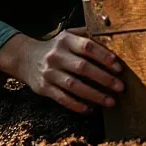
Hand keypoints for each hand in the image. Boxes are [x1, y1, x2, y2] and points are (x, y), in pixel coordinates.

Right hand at [0, 29, 124, 113]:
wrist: (24, 58)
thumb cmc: (56, 47)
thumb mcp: (68, 36)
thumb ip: (87, 36)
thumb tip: (114, 38)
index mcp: (65, 40)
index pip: (87, 46)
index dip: (104, 56)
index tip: (119, 67)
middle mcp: (56, 55)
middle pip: (83, 68)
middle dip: (104, 79)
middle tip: (121, 87)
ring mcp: (49, 73)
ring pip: (74, 86)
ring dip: (94, 95)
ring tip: (111, 102)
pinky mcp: (44, 88)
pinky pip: (62, 99)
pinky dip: (77, 105)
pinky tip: (91, 109)